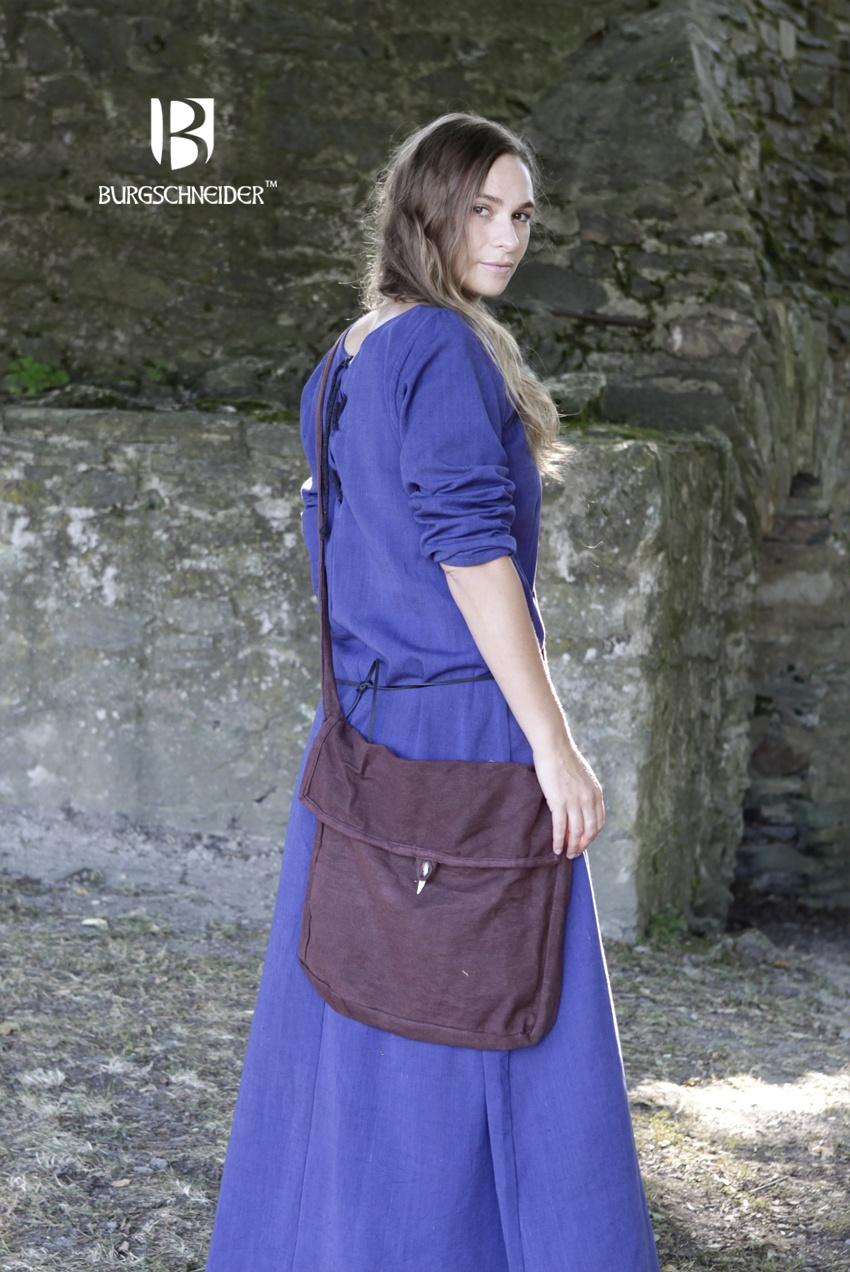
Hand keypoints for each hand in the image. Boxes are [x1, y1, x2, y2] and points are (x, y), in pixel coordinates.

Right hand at [532, 737, 604, 857]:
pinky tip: (556, 849)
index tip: (585, 842)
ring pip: (576, 832)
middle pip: (589, 830)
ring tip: (566, 854)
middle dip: (583, 845)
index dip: (592, 835)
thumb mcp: (584, 776)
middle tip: (575, 853)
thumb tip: (582, 805)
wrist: (554, 747)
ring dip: (572, 847)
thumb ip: (585, 791)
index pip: (599, 822)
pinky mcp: (559, 802)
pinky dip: (559, 841)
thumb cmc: (565, 758)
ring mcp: (574, 801)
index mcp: (596, 793)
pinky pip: (560, 828)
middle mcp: (588, 799)